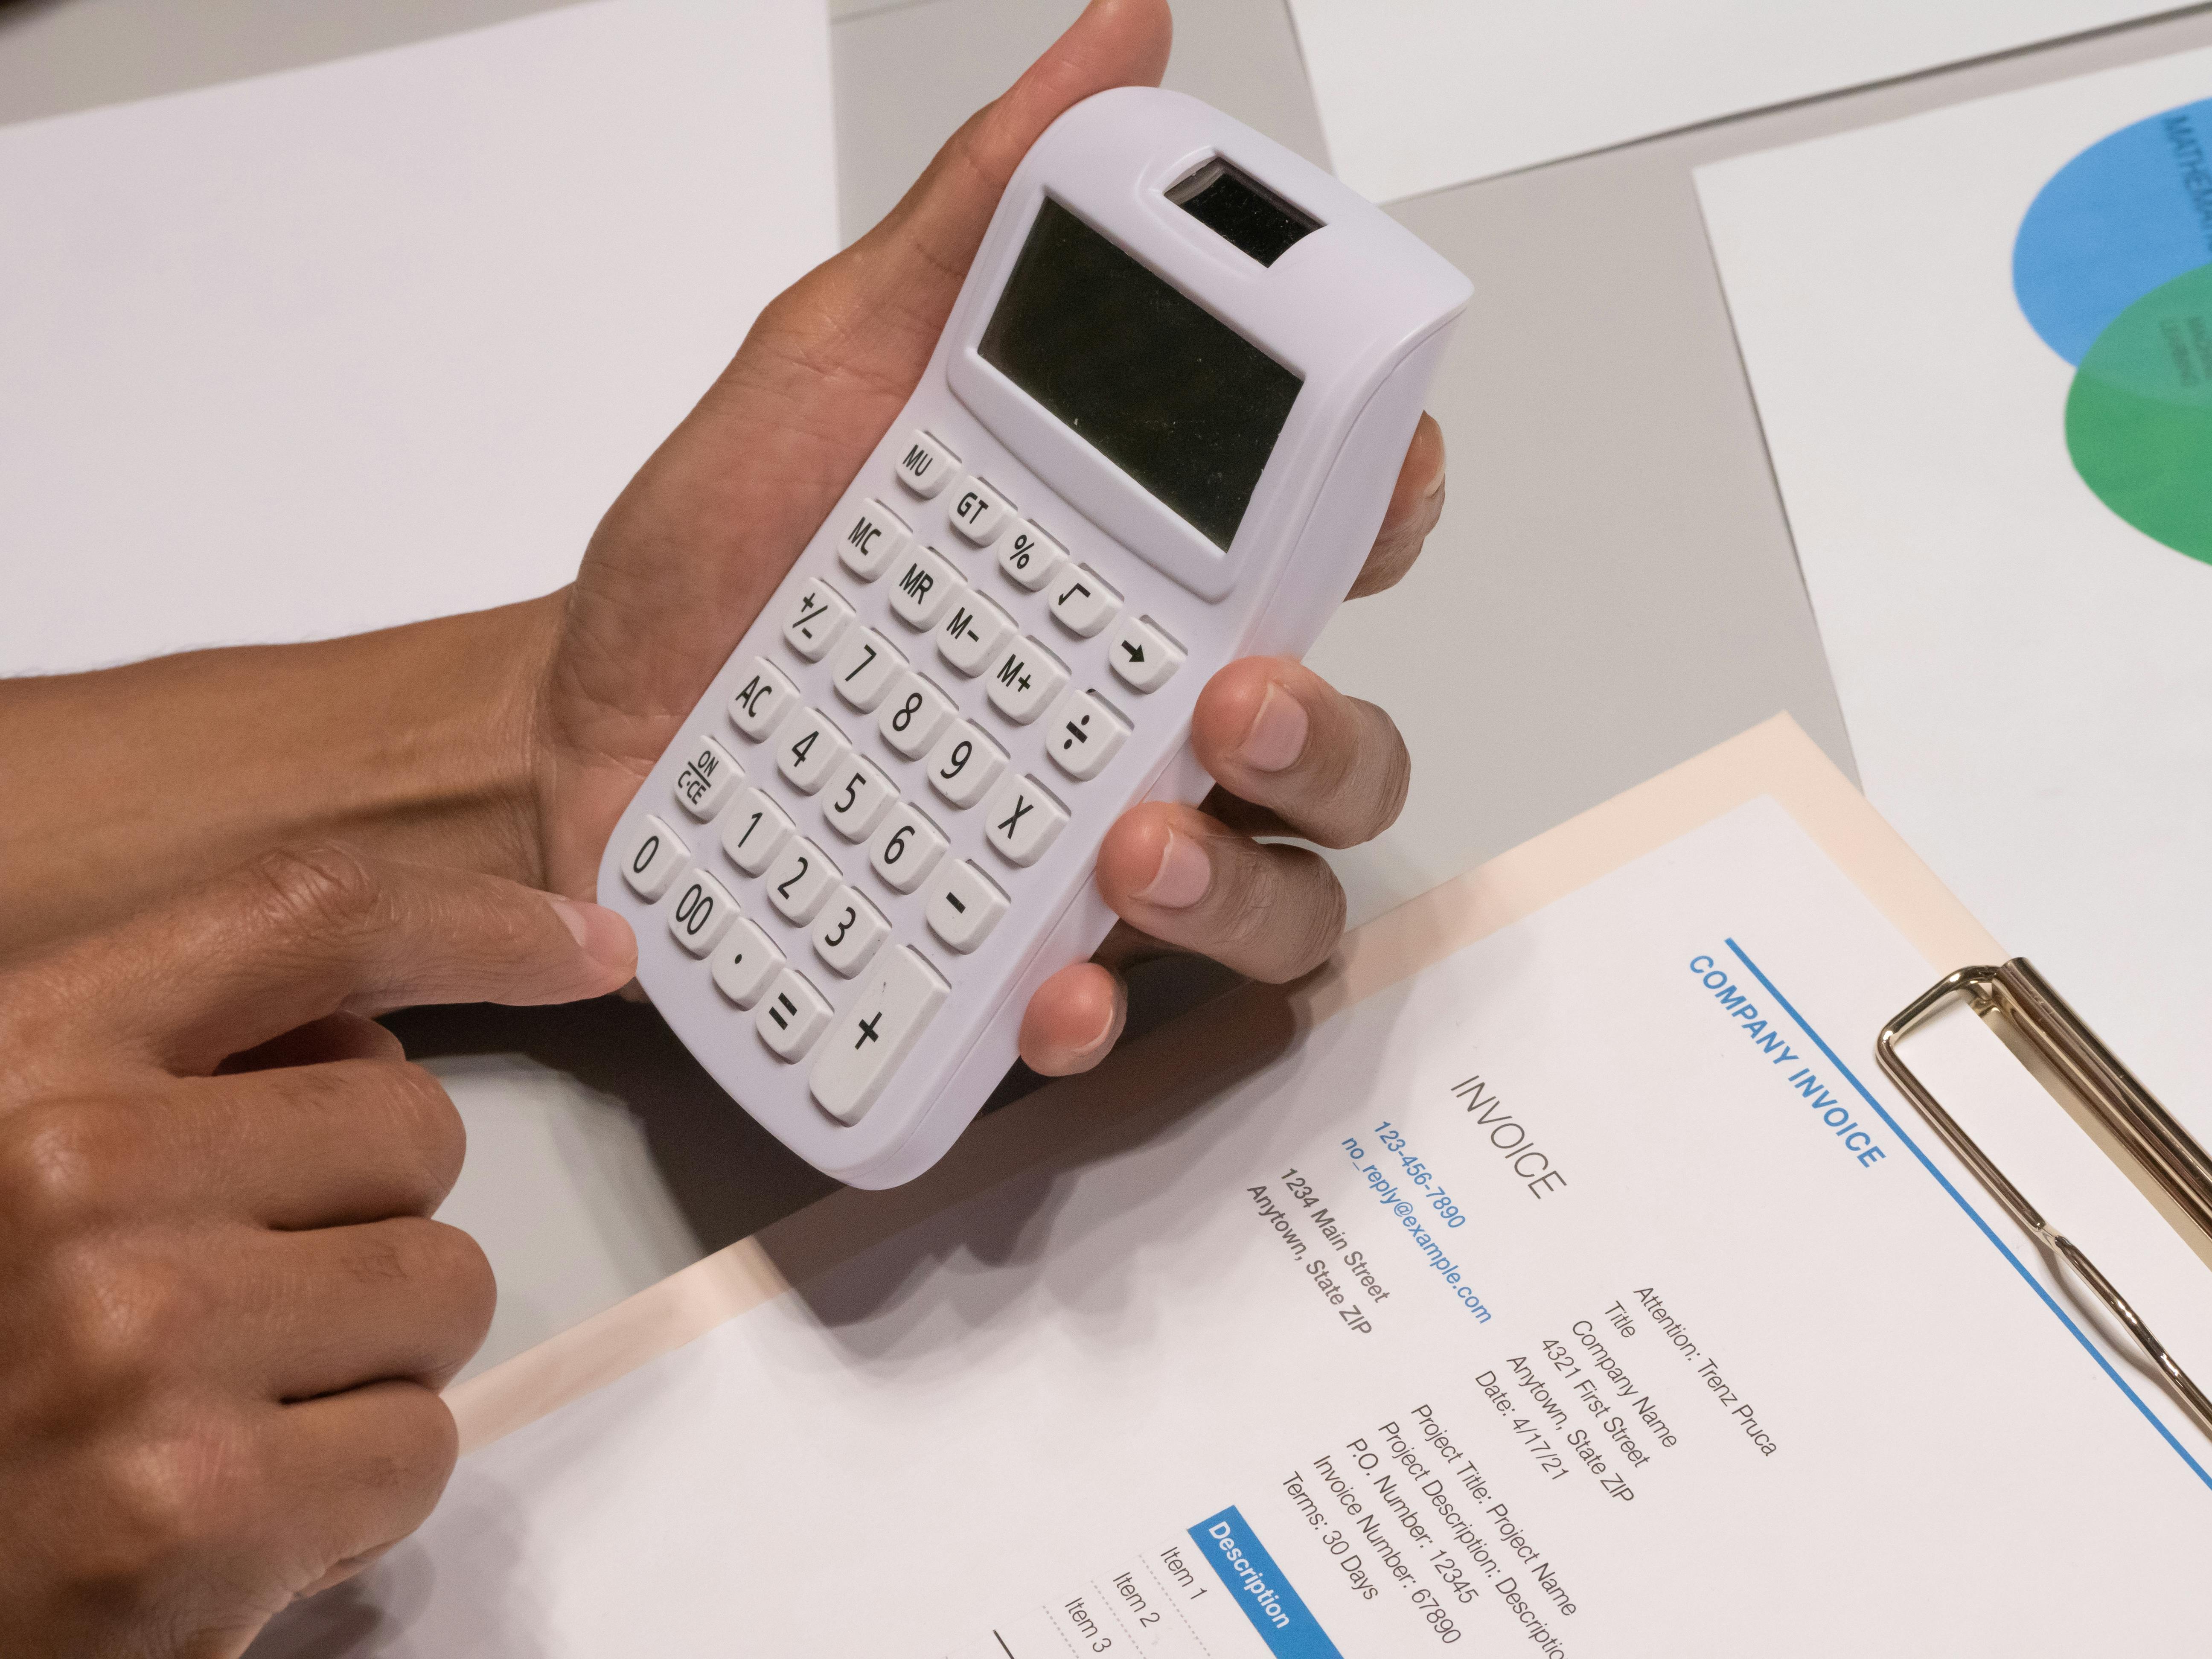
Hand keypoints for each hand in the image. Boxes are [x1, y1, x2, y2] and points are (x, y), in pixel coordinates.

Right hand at [0, 847, 634, 1656]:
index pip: (311, 920)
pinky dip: (352, 1495)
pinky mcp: (198, 1513)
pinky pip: (418, 1446)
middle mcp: (77, 1181)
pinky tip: (230, 1512)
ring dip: (376, 1359)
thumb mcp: (16, 1153)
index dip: (477, 920)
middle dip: (380, 1216)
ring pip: (443, 1290)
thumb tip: (374, 1034)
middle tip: (251, 1300)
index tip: (586, 945)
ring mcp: (142, 1348)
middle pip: (417, 1128)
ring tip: (228, 1409)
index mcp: (25, 1061)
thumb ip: (174, 1072)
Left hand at [534, 0, 1447, 1072]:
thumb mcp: (844, 355)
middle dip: (1331, 736)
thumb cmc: (729, 547)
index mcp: (1140, 572)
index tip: (1365, 489)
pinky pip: (1105, 1013)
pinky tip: (1040, 993)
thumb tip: (1119, 34)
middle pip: (1344, 754)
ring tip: (1128, 852)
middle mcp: (1145, 722)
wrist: (572, 716)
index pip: (1337, 550)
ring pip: (1272, 903)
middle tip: (1230, 700)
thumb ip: (986, 216)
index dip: (1391, 516)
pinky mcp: (995, 960)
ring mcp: (1083, 854)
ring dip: (1237, 889)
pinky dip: (1087, 1013)